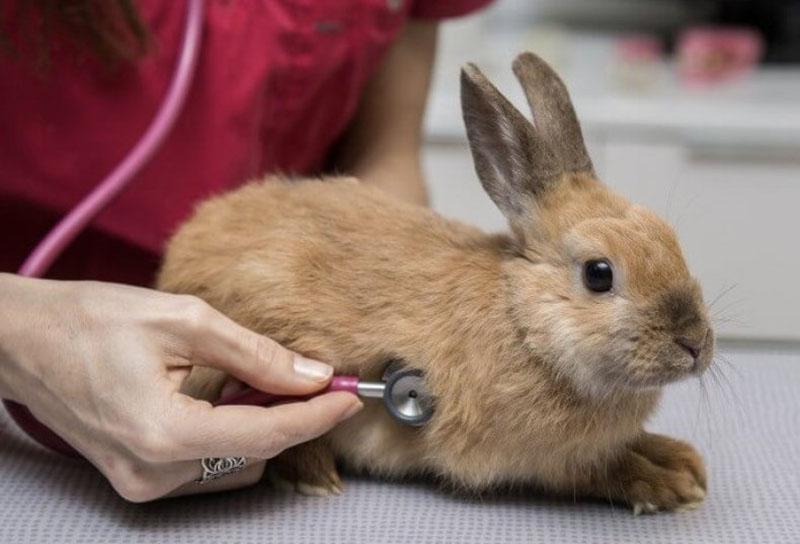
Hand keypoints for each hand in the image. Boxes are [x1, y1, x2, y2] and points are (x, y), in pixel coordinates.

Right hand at [0, 273, 361, 500]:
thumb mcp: (183, 319)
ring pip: (236, 463)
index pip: (266, 435)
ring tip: (248, 379)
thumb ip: (255, 354)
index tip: (351, 396)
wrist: (24, 339)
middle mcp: (153, 472)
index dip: (316, 416)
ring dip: (258, 423)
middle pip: (255, 452)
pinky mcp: (138, 477)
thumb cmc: (91, 319)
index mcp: (164, 433)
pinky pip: (208, 466)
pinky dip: (230, 434)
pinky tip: (222, 397)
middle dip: (289, 414)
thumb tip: (311, 375)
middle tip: (306, 374)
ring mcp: (142, 481)